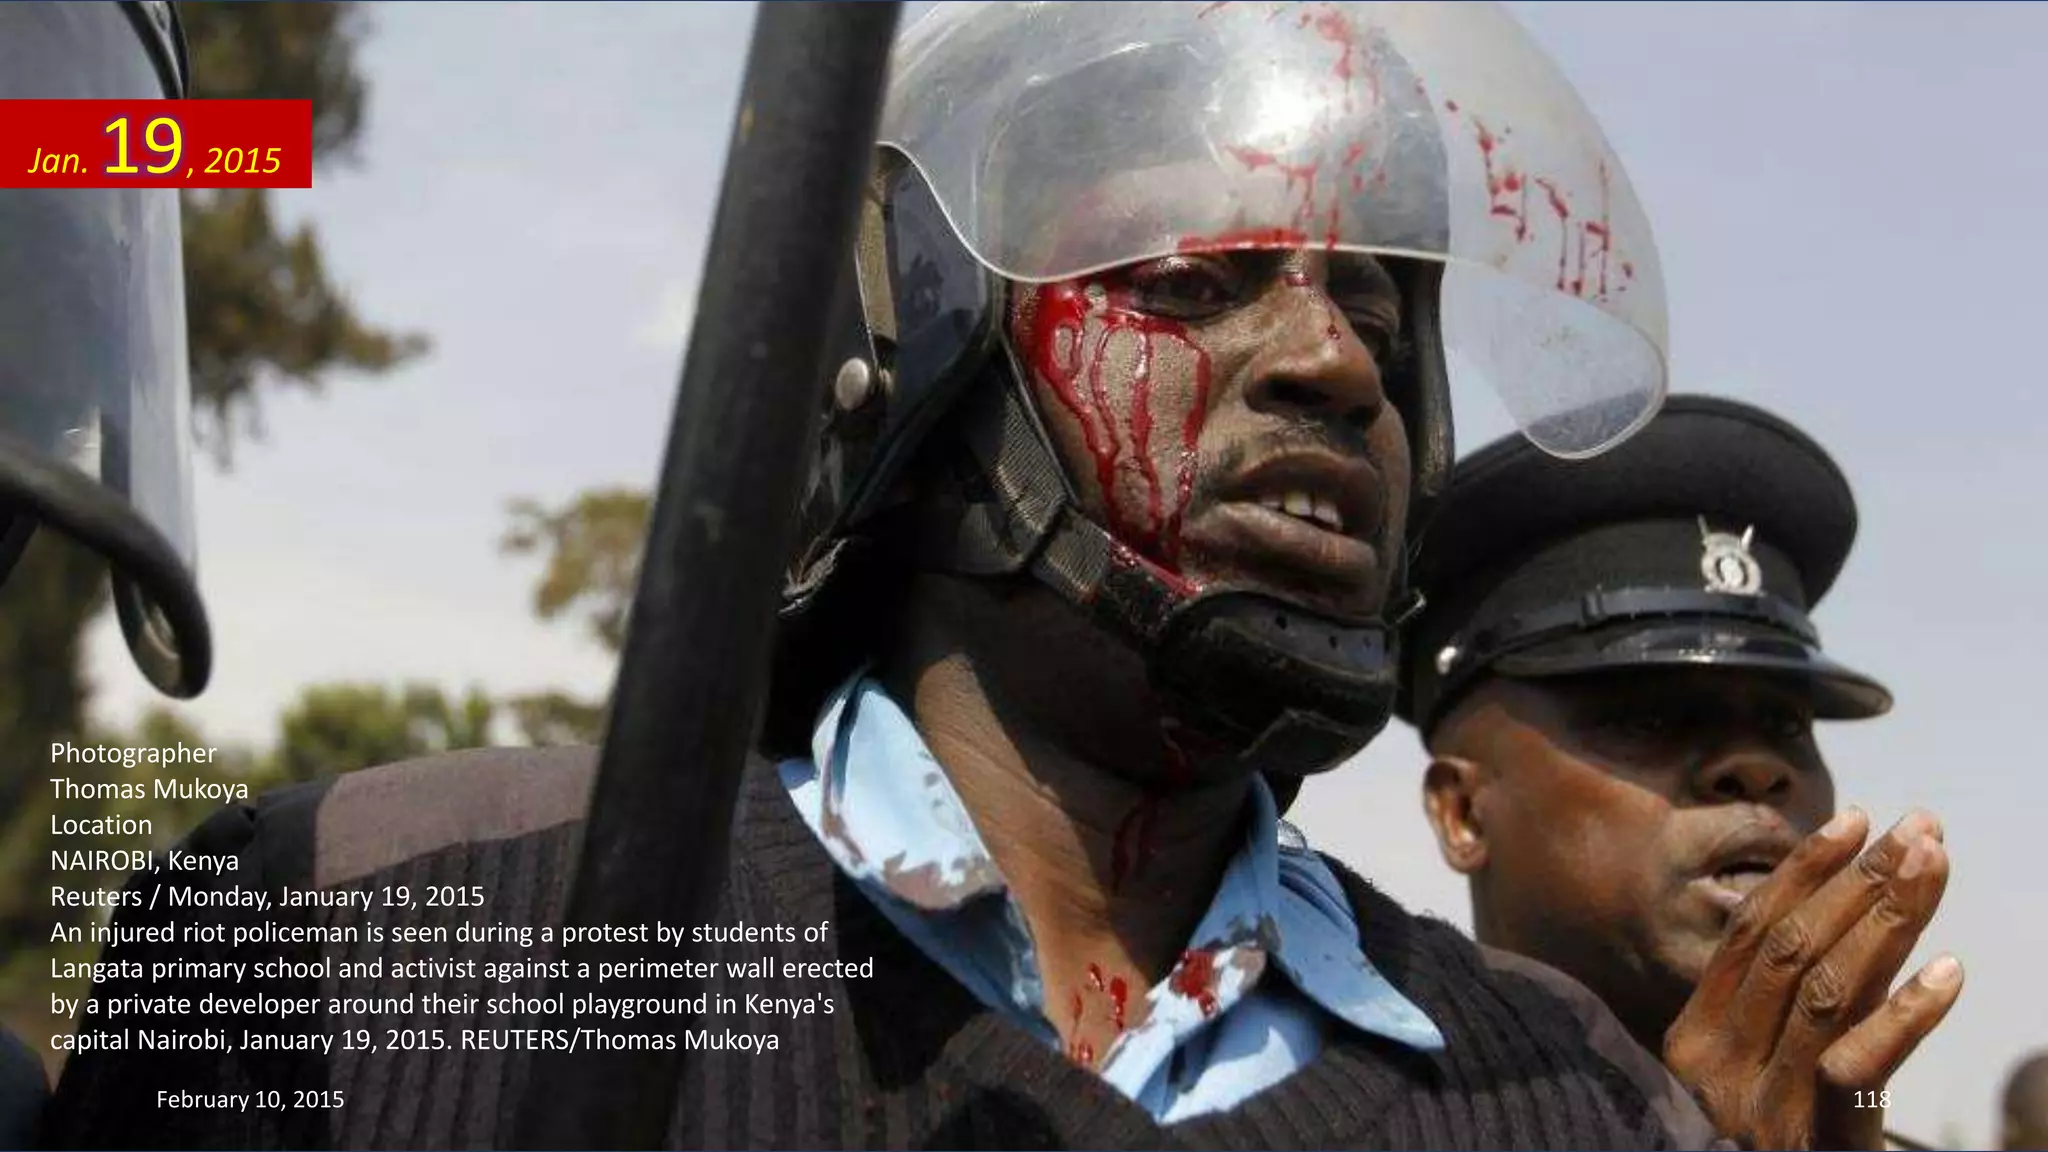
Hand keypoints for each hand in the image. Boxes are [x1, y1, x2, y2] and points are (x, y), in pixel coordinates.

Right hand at [1663, 808, 1962, 1150]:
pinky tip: (1949, 973)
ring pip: (1827, 990)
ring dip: (1886, 921)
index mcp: (1690, 1044)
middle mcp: (1715, 1069)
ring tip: (1935, 868)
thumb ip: (1769, 1016)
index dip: (1804, 873)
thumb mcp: (1747, 1082)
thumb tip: (1830, 916)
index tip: (1856, 821)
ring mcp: (1761, 1109)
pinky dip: (1906, 1017)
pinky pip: (1857, 1069)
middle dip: (1859, 881)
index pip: (1750, 935)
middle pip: (1793, 950)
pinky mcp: (1812, 1147)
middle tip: (1919, 830)